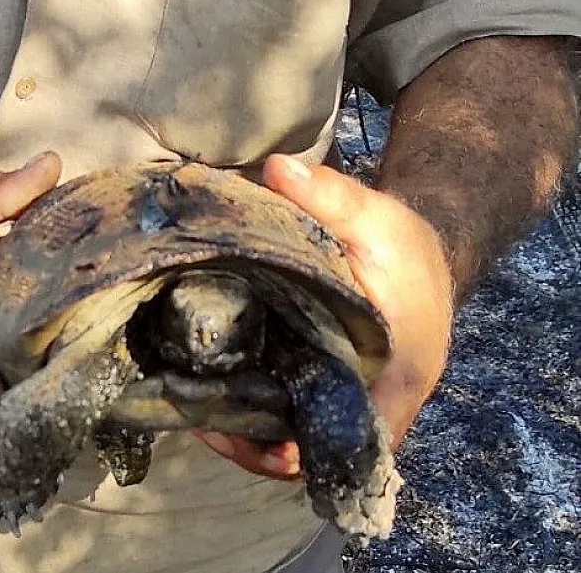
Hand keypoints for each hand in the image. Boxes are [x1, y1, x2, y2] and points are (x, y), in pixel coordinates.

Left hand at [193, 154, 454, 478]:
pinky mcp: (330, 388)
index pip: (350, 438)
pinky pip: (291, 417)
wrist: (426, 256)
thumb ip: (328, 195)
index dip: (295, 450)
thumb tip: (276, 168)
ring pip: (297, 439)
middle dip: (255, 445)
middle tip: (197, 416)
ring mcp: (352, 399)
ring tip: (192, 409)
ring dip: (248, 434)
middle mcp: (375, 400)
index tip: (243, 435)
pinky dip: (254, 412)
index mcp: (397, 373)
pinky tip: (210, 391)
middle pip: (313, 450)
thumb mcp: (372, 215)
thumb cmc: (403, 245)